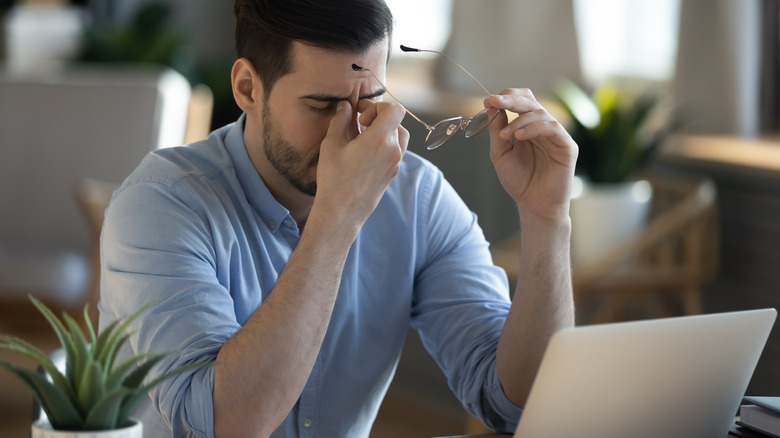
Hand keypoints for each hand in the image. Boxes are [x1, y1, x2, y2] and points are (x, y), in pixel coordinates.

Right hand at [314, 100, 408, 226]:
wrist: (342, 212)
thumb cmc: (334, 179)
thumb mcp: (331, 144)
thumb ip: (340, 120)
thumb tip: (345, 106)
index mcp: (380, 139)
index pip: (394, 110)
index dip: (378, 106)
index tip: (361, 115)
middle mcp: (393, 150)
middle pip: (396, 122)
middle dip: (378, 118)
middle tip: (359, 124)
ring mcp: (395, 164)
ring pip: (399, 136)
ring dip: (384, 131)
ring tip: (363, 138)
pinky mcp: (392, 174)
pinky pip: (396, 151)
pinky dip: (385, 145)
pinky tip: (365, 152)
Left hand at [484, 89, 577, 221]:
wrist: (533, 205)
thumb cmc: (519, 181)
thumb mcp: (500, 153)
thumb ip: (497, 130)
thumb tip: (492, 106)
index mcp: (527, 127)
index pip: (521, 101)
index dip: (505, 97)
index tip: (488, 100)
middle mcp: (543, 127)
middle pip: (530, 101)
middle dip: (510, 100)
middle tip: (494, 102)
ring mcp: (556, 135)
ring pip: (540, 113)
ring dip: (518, 120)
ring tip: (505, 135)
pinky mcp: (567, 146)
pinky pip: (552, 128)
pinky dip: (533, 128)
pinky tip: (519, 137)